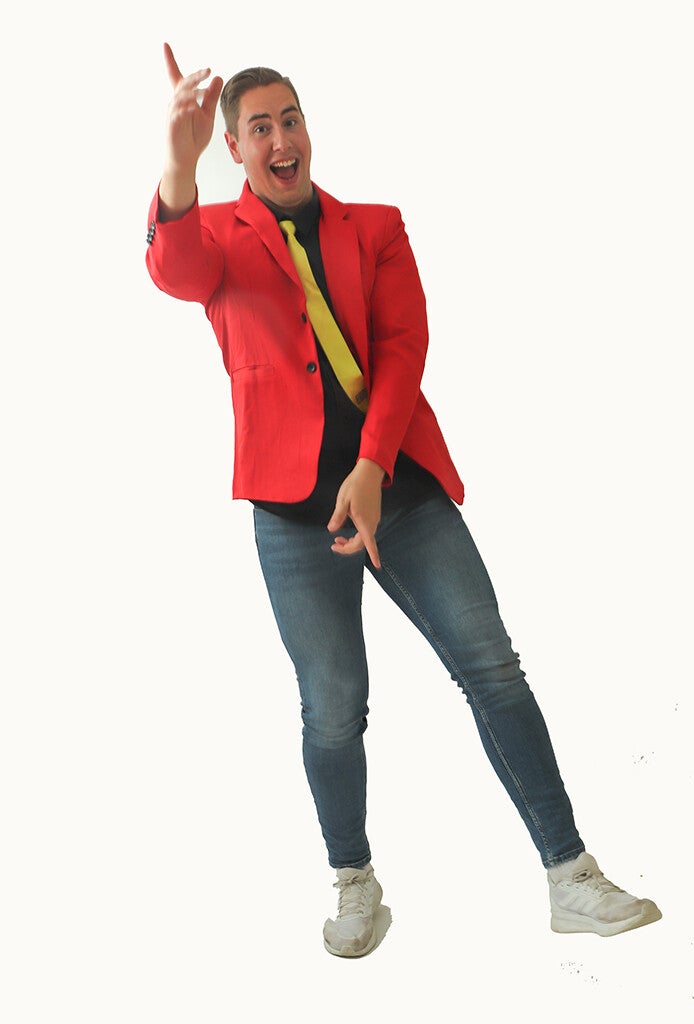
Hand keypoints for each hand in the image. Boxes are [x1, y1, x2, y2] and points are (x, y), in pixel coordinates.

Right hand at [158, 44, 222, 217]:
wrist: (186, 159)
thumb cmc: (194, 137)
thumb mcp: (207, 114)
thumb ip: (211, 97)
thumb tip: (218, 78)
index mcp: (183, 98)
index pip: (176, 76)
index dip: (169, 61)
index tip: (164, 44)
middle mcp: (175, 103)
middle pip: (183, 83)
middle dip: (195, 76)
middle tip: (208, 71)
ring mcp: (173, 114)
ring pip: (180, 96)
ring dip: (192, 91)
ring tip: (202, 90)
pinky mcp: (173, 125)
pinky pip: (178, 113)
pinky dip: (186, 109)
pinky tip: (194, 107)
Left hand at [327, 459, 384, 568]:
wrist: (369, 472)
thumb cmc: (355, 485)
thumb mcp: (343, 500)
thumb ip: (338, 516)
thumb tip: (331, 530)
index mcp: (364, 521)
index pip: (368, 543)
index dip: (374, 555)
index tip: (377, 566)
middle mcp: (372, 522)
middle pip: (362, 543)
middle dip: (348, 548)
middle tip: (334, 545)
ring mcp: (374, 518)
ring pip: (364, 537)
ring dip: (352, 541)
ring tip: (338, 538)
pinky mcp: (373, 514)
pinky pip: (366, 530)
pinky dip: (357, 534)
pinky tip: (347, 528)